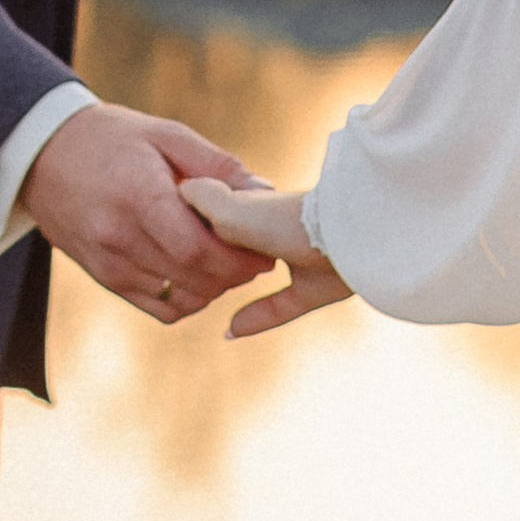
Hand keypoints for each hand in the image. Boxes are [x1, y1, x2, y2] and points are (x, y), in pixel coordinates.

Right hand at [22, 105, 272, 326]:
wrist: (42, 154)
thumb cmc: (112, 138)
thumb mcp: (165, 134)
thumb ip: (216, 166)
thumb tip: (264, 191)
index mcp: (138, 196)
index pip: (196, 248)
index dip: (237, 258)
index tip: (262, 250)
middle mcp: (118, 237)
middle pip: (192, 278)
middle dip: (234, 275)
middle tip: (254, 257)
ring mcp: (107, 263)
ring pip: (178, 299)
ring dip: (212, 288)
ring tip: (225, 262)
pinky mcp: (103, 277)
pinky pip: (157, 307)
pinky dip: (186, 299)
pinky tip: (196, 274)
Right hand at [180, 177, 353, 339]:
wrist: (357, 239)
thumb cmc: (294, 219)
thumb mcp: (238, 209)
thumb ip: (208, 202)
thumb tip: (182, 189)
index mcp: (253, 204)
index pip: (208, 216)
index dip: (185, 226)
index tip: (162, 239)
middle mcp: (273, 228)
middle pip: (229, 247)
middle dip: (204, 258)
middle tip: (176, 276)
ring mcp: (297, 257)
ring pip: (253, 274)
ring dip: (228, 284)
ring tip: (199, 298)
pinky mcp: (316, 288)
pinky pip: (280, 306)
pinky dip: (257, 318)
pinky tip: (230, 331)